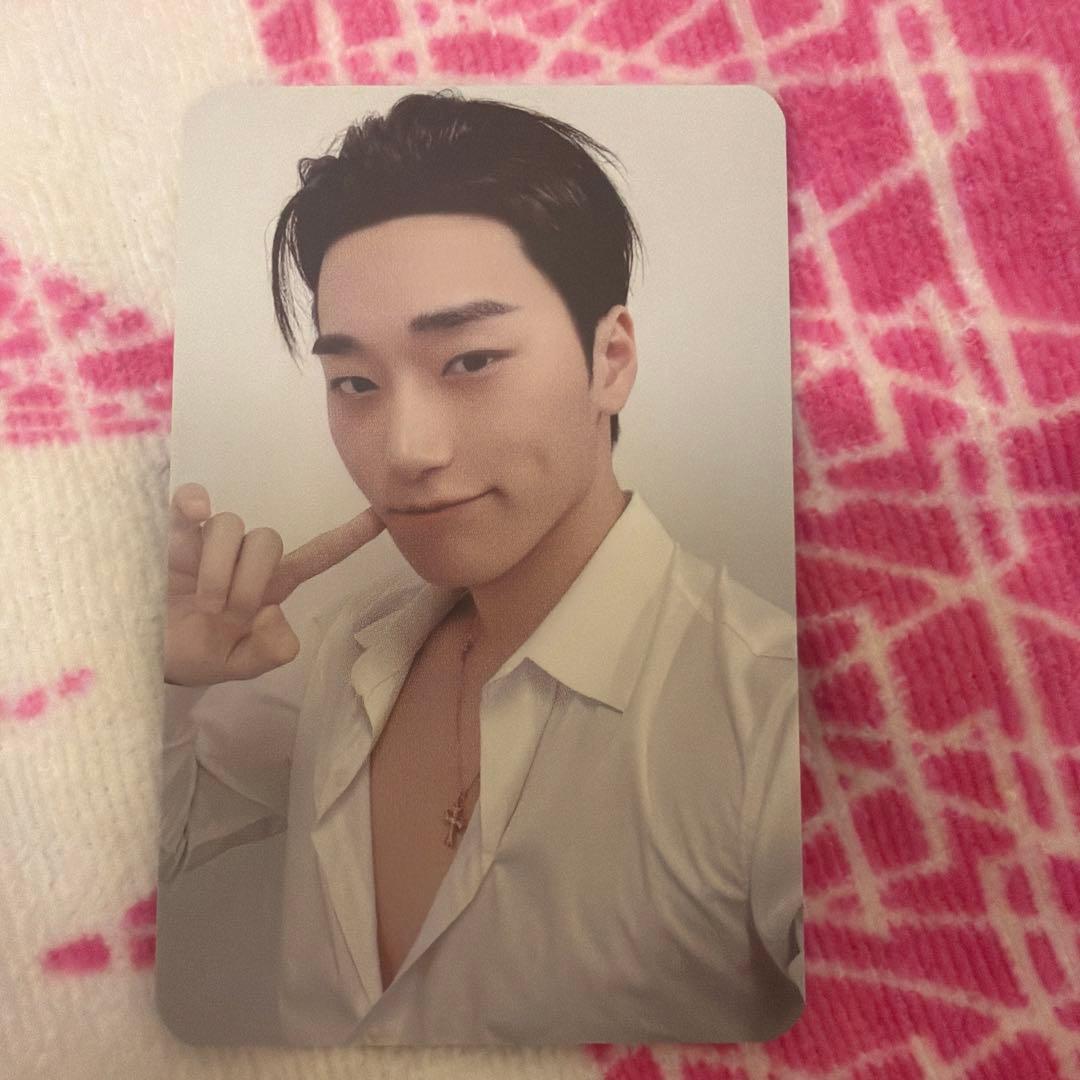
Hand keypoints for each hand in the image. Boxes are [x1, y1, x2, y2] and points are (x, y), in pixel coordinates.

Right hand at [164, 482, 384, 685]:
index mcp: (269, 586)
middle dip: (248, 580)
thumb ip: (267, 653)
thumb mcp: (236, 665)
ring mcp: (206, 543)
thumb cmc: (197, 653)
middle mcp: (242, 557)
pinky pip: (186, 505)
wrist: (143, 655)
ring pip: (230, 526)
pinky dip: (191, 503)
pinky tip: (192, 512)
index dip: (348, 537)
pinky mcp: (170, 536)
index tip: (381, 515)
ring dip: (217, 567)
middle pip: (267, 540)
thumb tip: (276, 621)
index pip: (315, 556)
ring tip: (199, 601)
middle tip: (225, 613)